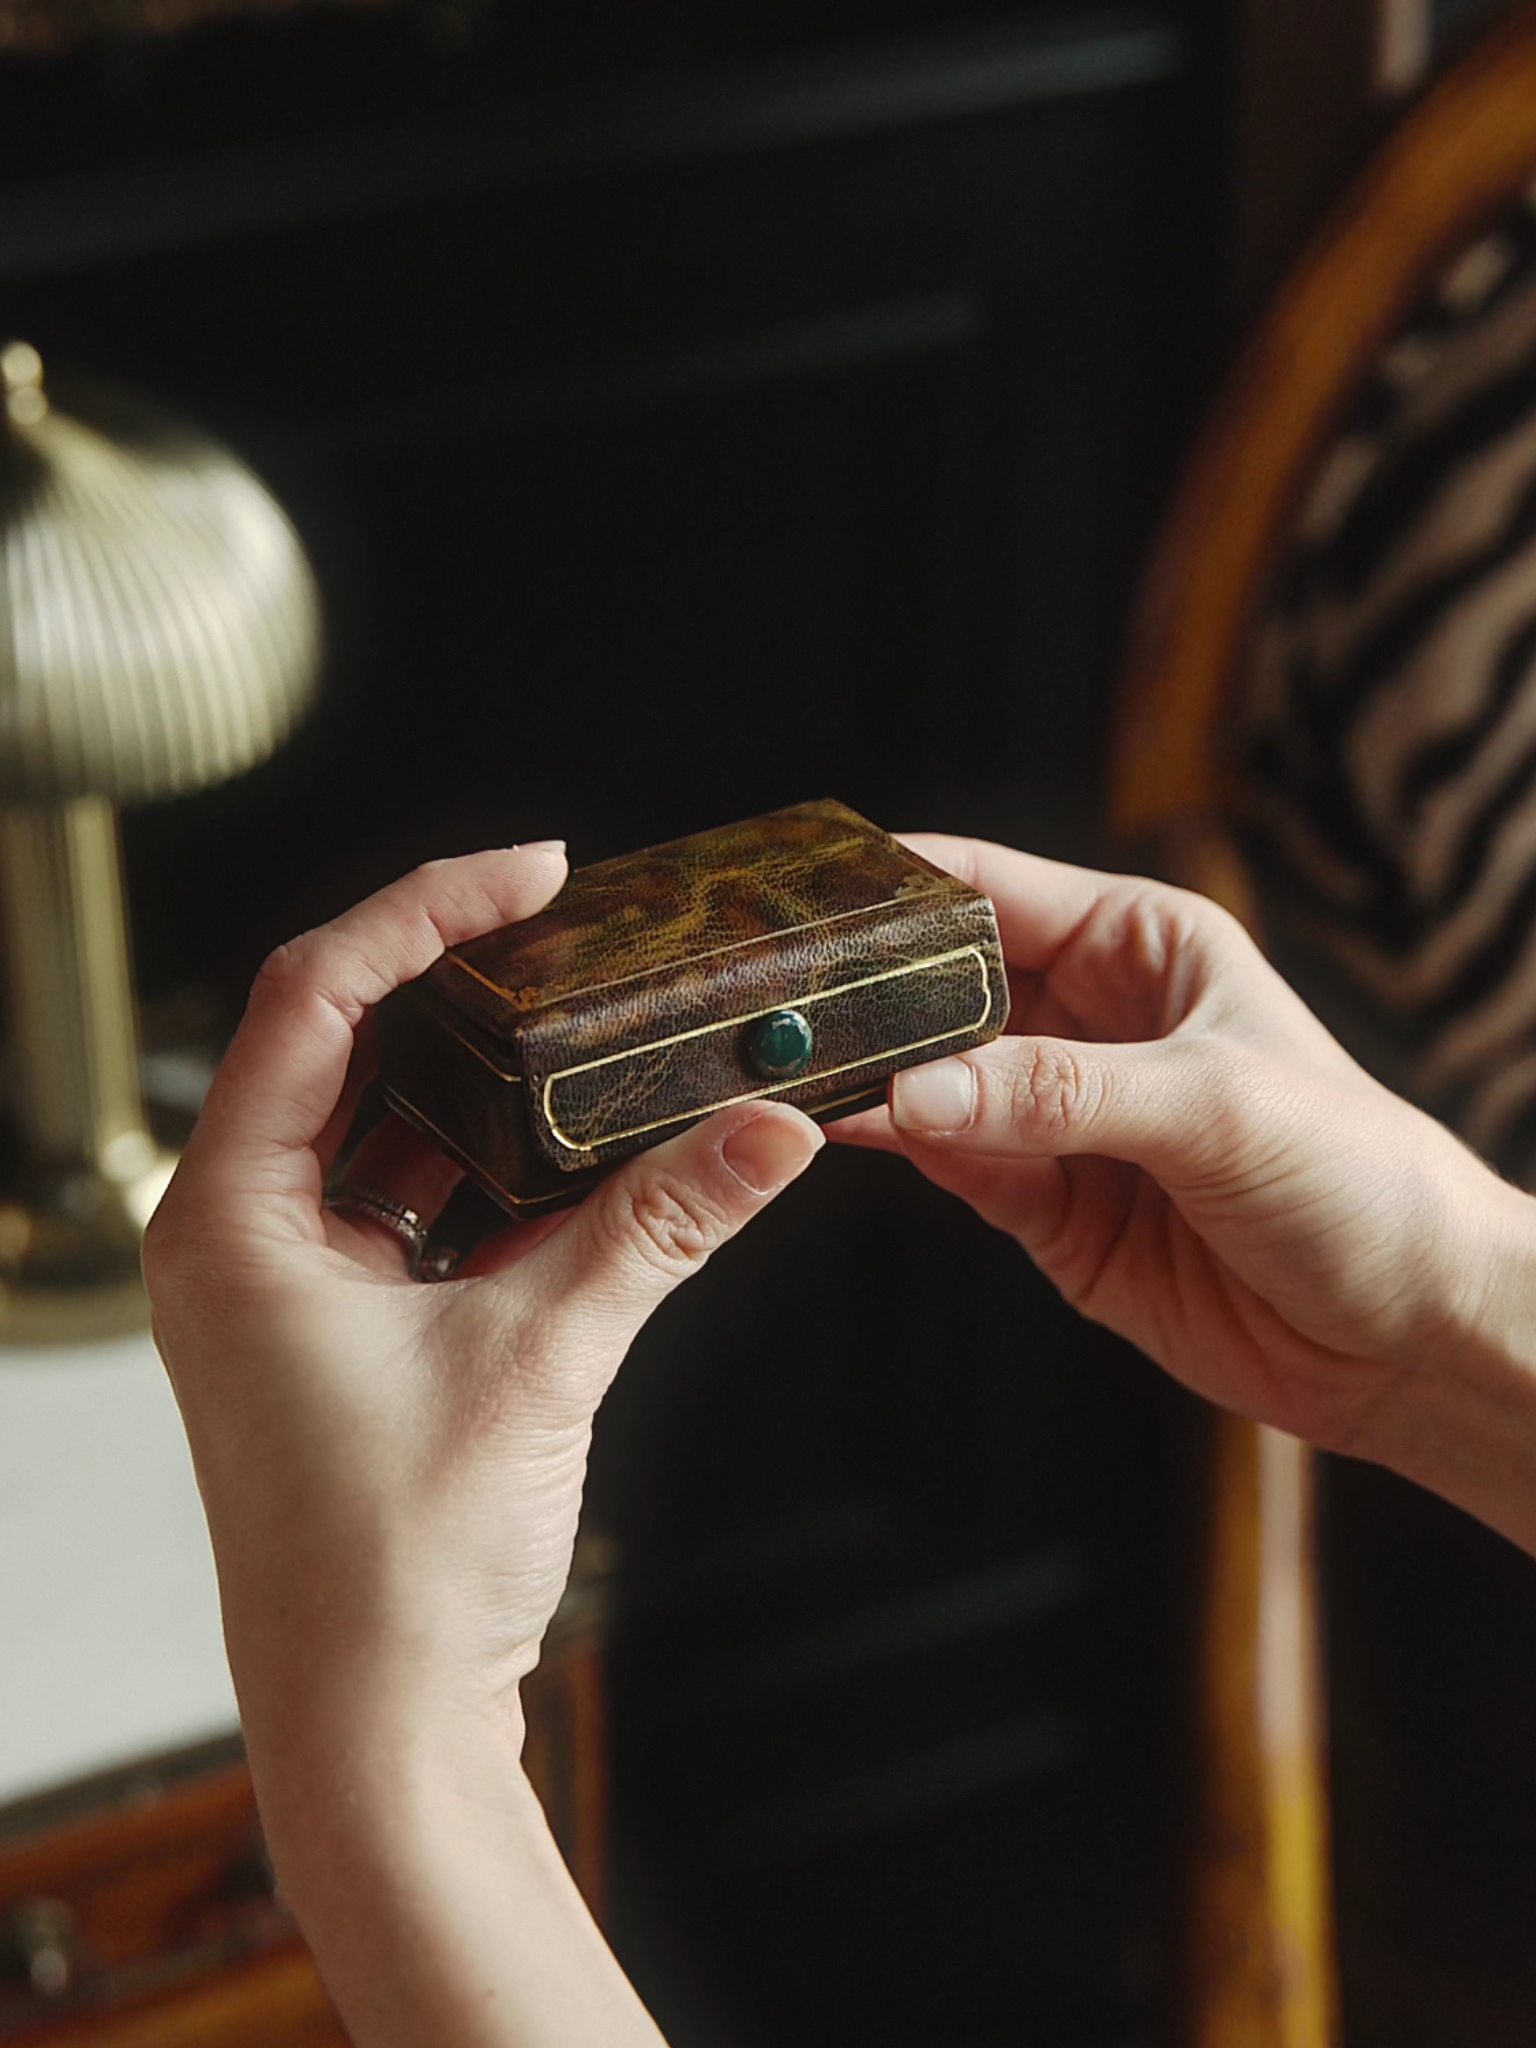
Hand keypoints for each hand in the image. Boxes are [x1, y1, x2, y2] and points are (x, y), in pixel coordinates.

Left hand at [144, 846, 822, 2046]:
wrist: (380, 1727)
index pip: (314, 998)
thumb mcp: (542, 1359)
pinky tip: (578, 1143)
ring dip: (483, 1076)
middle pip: (344, 1045)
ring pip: (385, 1124)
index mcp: (229, 1220)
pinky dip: (492, 1164)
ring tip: (587, 1020)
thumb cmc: (396, 1570)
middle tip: (569, 927)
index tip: (529, 872)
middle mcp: (237, 1236)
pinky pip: (413, 1201)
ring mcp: (285, 1284)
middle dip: (459, 981)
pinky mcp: (341, 1326)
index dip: (424, 912)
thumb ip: (659, 1226)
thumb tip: (770, 1129)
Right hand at [833, 836, 1535, 1494]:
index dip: (891, 889)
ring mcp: (1064, 1118)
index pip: (986, 891)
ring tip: (779, 1067)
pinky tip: (843, 1133)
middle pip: (941, 987)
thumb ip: (1059, 1093)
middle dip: (862, 991)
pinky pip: (956, 1166)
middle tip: (764, 999)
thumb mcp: (1213, 1106)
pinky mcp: (1052, 1209)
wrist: (1415, 1335)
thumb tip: (916, 1093)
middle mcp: (1093, 1022)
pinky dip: (899, 1153)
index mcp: (1142, 947)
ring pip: (934, 1082)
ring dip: (867, 1078)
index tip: (799, 897)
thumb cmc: (1359, 1178)